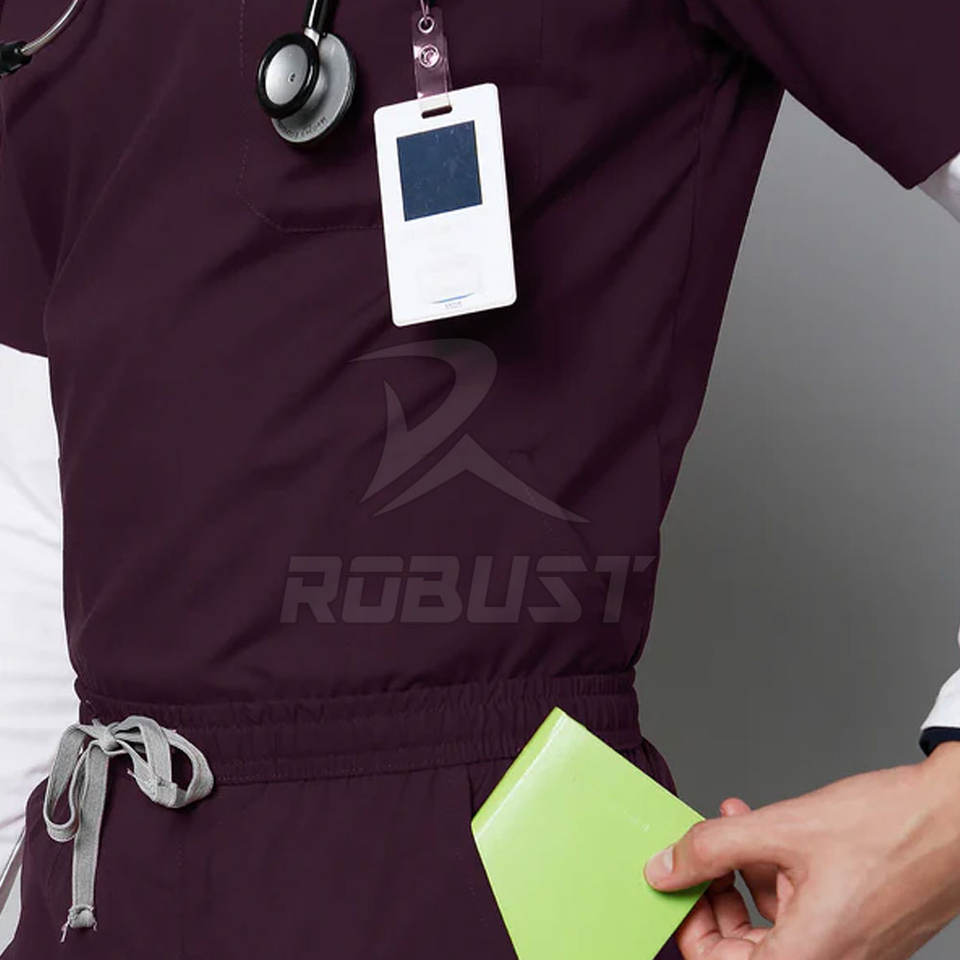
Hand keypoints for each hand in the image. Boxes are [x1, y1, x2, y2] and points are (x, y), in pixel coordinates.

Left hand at [643, 743, 959, 959]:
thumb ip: (712, 849)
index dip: (689, 922)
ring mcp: (846, 948)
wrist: (954, 816)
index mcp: (809, 958)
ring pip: (770, 921)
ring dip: (742, 870)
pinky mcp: (857, 926)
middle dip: (714, 891)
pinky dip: (774, 870)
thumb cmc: (887, 829)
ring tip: (731, 821)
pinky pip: (799, 908)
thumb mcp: (780, 829)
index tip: (677, 882)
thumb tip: (664, 869)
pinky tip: (762, 826)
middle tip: (700, 851)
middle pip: (742, 946)